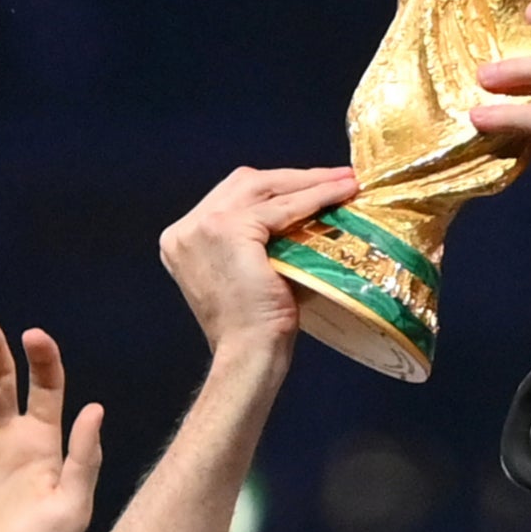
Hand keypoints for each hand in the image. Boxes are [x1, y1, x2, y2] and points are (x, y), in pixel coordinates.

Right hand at [155, 165, 356, 357]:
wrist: (249, 354)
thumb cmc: (257, 326)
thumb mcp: (255, 271)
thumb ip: (268, 240)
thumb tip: (312, 213)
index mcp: (185, 238)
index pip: (234, 197)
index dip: (275, 188)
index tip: (311, 185)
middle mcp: (186, 228)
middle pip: (246, 183)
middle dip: (293, 179)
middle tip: (336, 177)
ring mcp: (204, 226)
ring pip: (264, 188)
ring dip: (309, 182)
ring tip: (345, 182)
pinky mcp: (228, 229)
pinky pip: (281, 206)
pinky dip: (313, 198)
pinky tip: (338, 194)